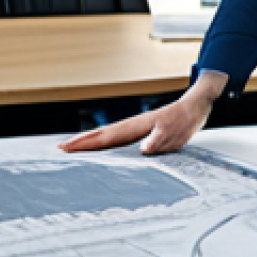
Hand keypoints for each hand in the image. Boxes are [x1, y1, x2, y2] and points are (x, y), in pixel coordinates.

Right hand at [59, 71, 227, 154]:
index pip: (106, 137)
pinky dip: (105, 142)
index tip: (65, 148)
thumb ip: (159, 140)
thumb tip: (143, 150)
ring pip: (108, 136)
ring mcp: (137, 128)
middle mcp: (133, 126)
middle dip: (80, 142)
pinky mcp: (142, 131)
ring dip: (90, 142)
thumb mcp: (176, 131)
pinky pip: (118, 138)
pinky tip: (101, 149)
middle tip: (59, 150)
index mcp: (137, 127)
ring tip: (73, 148)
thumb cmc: (186, 118)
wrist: (196, 106)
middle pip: (102, 135)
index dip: (86, 143)